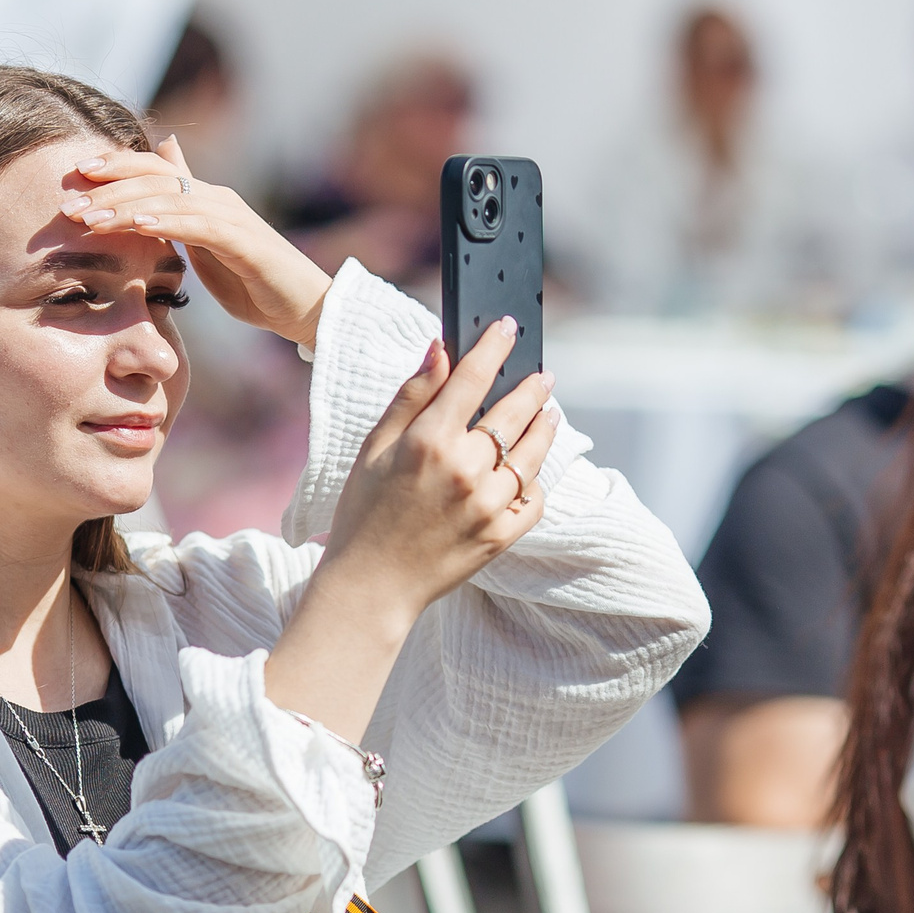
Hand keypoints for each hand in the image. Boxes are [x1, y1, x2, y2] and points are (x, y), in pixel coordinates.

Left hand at [64, 139, 334, 347]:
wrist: (305, 310)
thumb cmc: (254, 286)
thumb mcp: (206, 251)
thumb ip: (179, 223)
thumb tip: (153, 204)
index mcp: (204, 199)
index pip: (152, 170)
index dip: (115, 166)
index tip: (75, 174)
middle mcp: (217, 199)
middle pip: (155, 178)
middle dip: (108, 187)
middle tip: (68, 202)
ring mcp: (232, 218)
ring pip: (170, 199)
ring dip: (126, 207)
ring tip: (91, 218)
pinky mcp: (246, 242)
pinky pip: (201, 225)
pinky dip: (169, 222)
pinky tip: (140, 226)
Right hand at [322, 317, 557, 623]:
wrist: (372, 585)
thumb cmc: (364, 513)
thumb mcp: (375, 448)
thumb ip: (412, 397)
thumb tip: (440, 349)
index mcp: (429, 442)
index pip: (474, 378)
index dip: (494, 347)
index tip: (508, 327)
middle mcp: (465, 470)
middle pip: (514, 413)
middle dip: (532, 387)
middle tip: (542, 375)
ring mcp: (488, 505)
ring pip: (533, 454)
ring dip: (546, 427)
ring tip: (549, 413)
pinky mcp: (502, 536)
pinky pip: (534, 499)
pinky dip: (536, 481)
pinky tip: (531, 469)